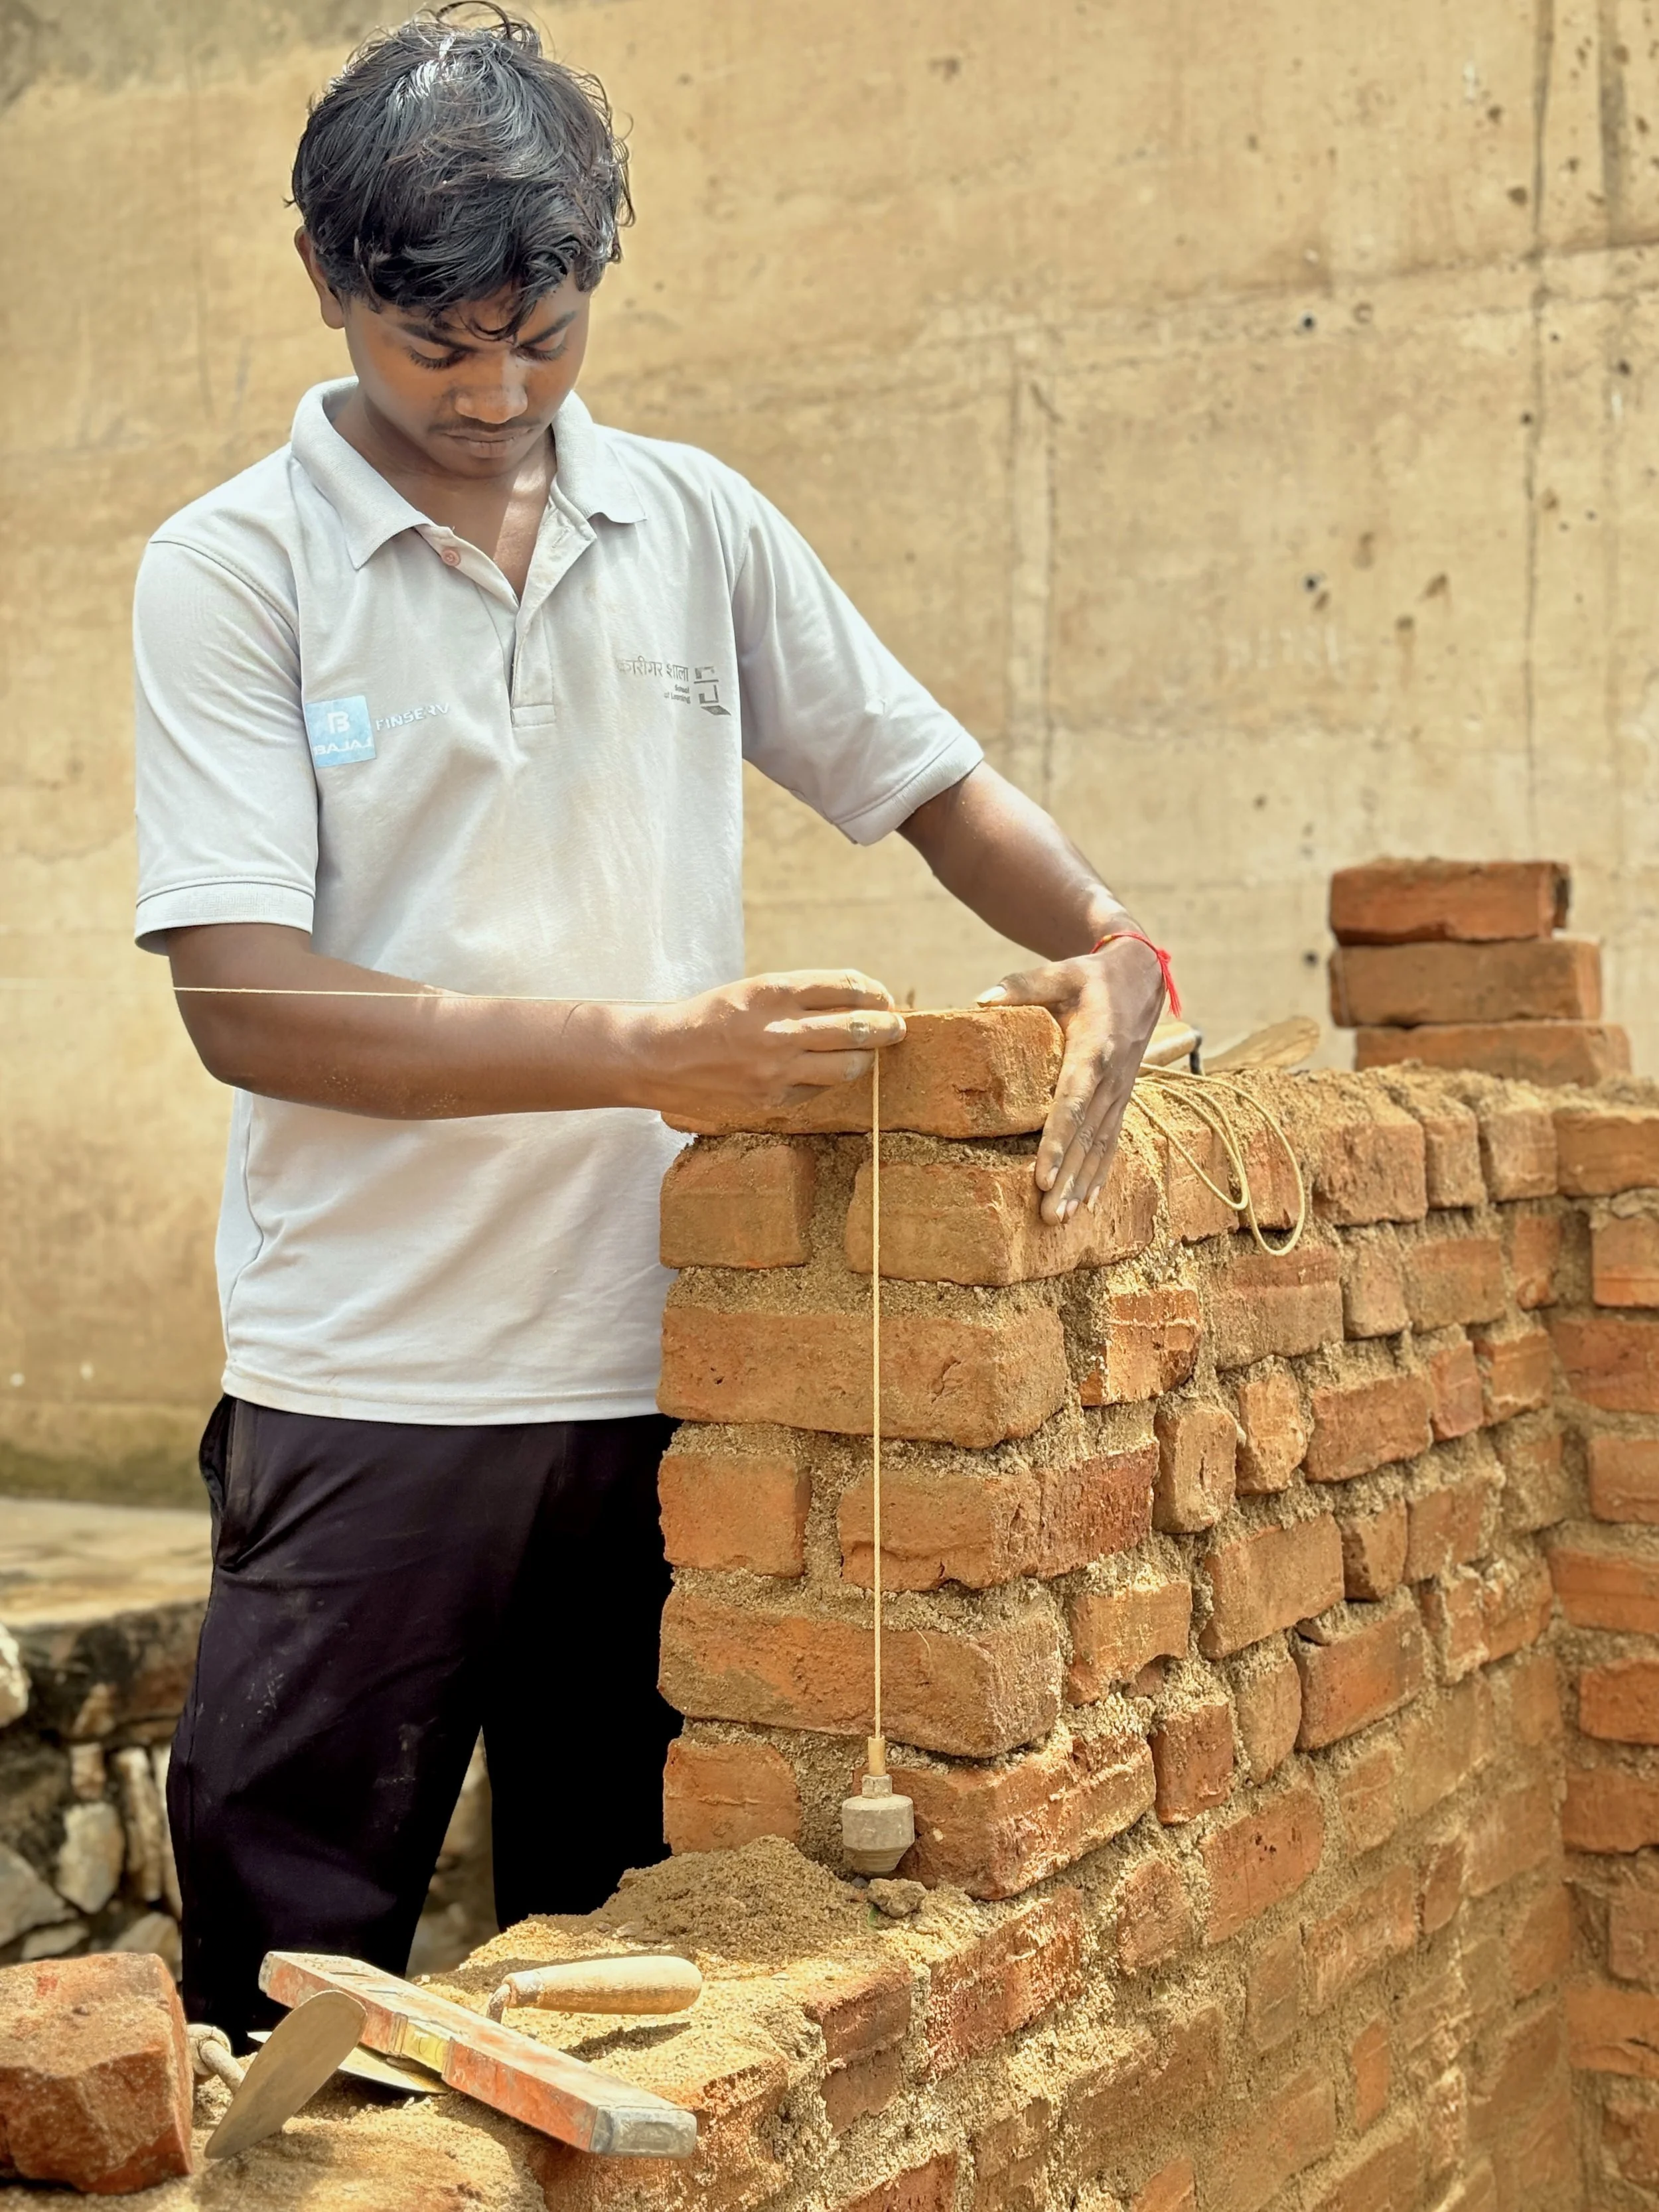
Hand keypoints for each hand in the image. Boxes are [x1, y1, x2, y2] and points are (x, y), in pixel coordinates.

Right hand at [630, 971, 904, 1121]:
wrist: (658, 1056)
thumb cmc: (707, 1017)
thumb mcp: (751, 990)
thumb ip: (798, 997)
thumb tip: (853, 1003)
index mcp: (773, 990)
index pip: (845, 987)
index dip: (873, 992)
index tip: (882, 997)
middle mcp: (779, 1028)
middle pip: (857, 1027)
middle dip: (887, 1027)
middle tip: (897, 1027)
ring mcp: (777, 1067)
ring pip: (849, 1066)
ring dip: (867, 1058)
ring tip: (870, 1054)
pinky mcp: (772, 1098)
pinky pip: (819, 1089)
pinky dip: (829, 1079)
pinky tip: (827, 1072)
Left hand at [978, 937, 1164, 1222]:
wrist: (1143, 979)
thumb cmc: (1092, 977)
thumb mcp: (1061, 972)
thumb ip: (1023, 986)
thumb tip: (981, 1000)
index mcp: (1094, 1049)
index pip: (1073, 1102)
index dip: (1057, 1141)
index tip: (1042, 1175)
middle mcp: (1112, 1078)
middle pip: (1086, 1136)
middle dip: (1067, 1177)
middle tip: (1047, 1213)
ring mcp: (1120, 1092)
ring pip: (1100, 1145)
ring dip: (1082, 1184)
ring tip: (1062, 1218)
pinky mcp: (1122, 1099)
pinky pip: (1111, 1141)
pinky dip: (1100, 1173)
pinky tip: (1087, 1202)